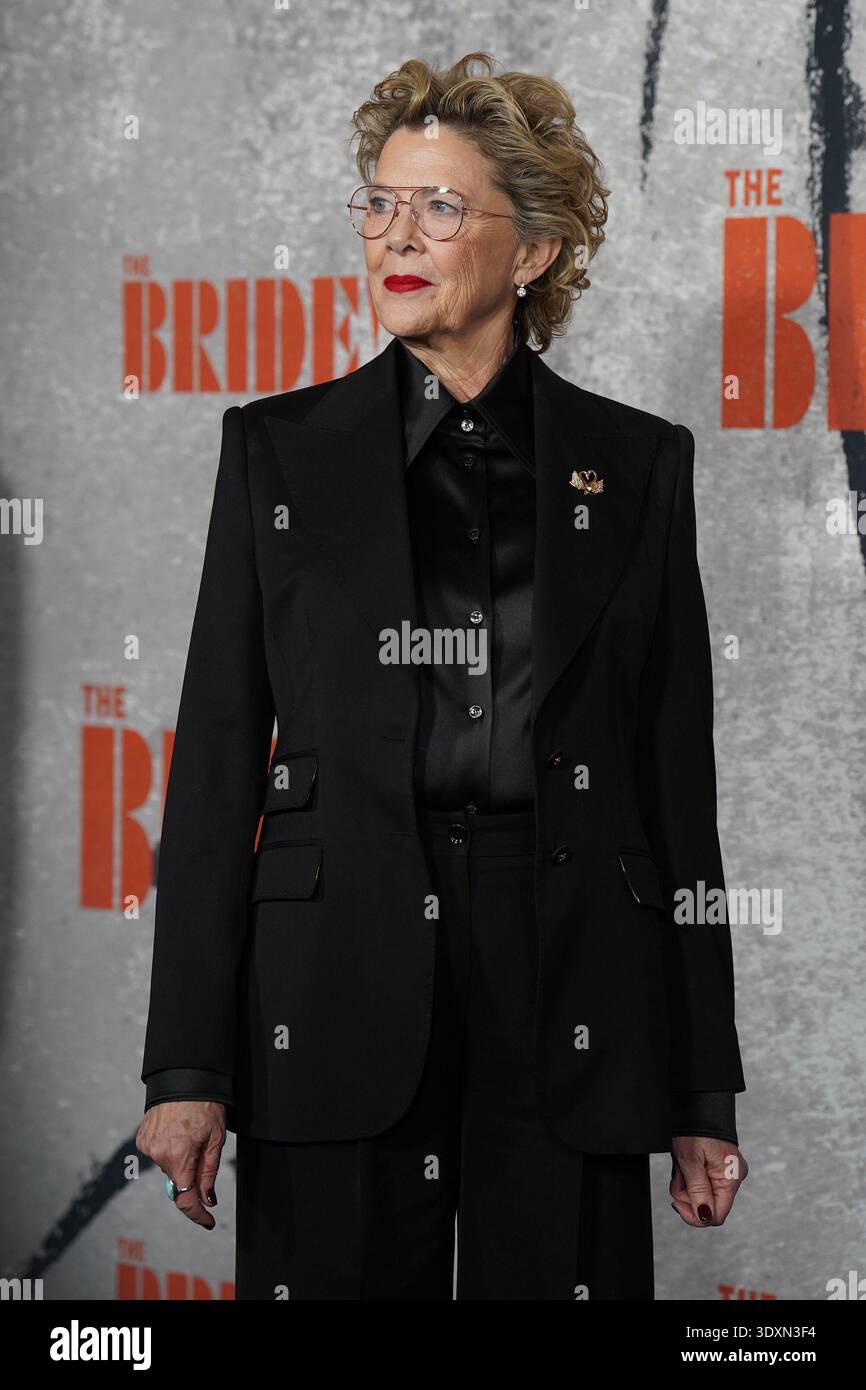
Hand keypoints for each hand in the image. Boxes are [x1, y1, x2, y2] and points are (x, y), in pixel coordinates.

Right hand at [135, 1100, 226, 1228]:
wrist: (182, 1078)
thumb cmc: (204, 1105)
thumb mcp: (215, 1139)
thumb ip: (208, 1172)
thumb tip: (207, 1200)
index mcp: (179, 1156)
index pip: (185, 1199)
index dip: (198, 1214)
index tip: (208, 1221)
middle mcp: (158, 1155)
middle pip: (178, 1180)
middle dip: (191, 1173)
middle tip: (203, 1149)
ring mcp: (147, 1146)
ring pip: (168, 1166)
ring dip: (179, 1159)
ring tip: (189, 1133)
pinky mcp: (141, 1139)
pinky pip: (158, 1153)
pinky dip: (168, 1149)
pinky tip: (176, 1131)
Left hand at [669, 1135, 748, 1226]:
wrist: (697, 1104)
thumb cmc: (694, 1128)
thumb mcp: (690, 1160)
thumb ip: (698, 1190)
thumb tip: (704, 1217)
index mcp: (731, 1178)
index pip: (717, 1216)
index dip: (695, 1215)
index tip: (676, 1203)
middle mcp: (732, 1179)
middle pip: (707, 1205)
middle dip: (687, 1195)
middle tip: (678, 1174)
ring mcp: (726, 1173)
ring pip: (701, 1194)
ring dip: (685, 1184)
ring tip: (681, 1164)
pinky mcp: (718, 1168)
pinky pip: (701, 1183)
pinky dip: (689, 1177)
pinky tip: (685, 1164)